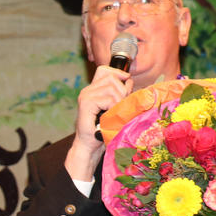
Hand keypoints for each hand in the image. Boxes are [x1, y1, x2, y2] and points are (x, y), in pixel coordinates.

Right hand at [66, 64, 133, 180]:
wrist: (90, 145)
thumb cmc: (102, 129)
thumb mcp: (114, 107)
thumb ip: (120, 93)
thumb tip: (129, 81)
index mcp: (93, 89)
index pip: (105, 70)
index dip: (118, 73)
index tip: (126, 83)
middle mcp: (88, 90)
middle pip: (112, 77)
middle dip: (122, 90)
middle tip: (121, 106)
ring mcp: (86, 96)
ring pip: (111, 88)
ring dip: (119, 101)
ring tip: (115, 113)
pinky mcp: (86, 104)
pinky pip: (108, 99)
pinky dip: (113, 108)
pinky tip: (110, 116)